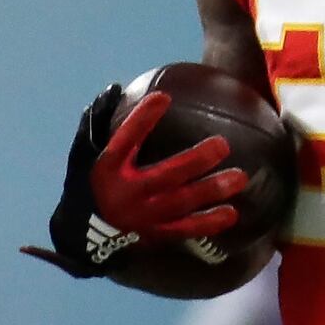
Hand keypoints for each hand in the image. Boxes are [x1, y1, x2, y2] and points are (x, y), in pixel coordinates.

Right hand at [24, 79, 253, 278]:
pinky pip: (185, 229)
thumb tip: (115, 89)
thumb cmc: (93, 183)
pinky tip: (231, 213)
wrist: (86, 235)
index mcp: (109, 169)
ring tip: (240, 177)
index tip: (163, 98)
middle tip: (223, 145)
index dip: (142, 119)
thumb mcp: (85, 153)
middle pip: (165, 176)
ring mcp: (143, 217)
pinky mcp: (155, 235)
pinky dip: (209, 223)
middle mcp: (126, 194)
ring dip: (211, 190)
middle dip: (195, 161)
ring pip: (182, 203)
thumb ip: (99, 122)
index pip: (125, 140)